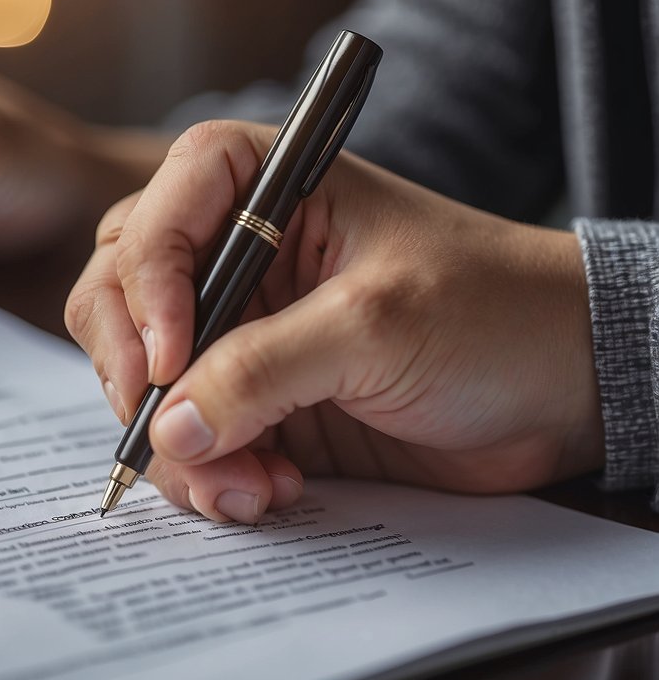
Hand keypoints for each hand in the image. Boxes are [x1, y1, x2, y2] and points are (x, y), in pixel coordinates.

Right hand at [66, 120, 603, 523]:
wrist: (560, 390)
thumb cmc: (492, 314)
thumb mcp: (374, 326)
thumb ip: (261, 370)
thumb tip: (167, 426)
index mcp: (266, 190)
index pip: (157, 215)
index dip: (146, 285)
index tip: (169, 360)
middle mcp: (236, 256)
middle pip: (119, 298)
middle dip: (136, 374)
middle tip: (172, 432)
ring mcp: (238, 331)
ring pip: (143, 380)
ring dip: (178, 443)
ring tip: (249, 483)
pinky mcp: (251, 400)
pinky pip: (188, 438)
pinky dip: (208, 473)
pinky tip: (267, 489)